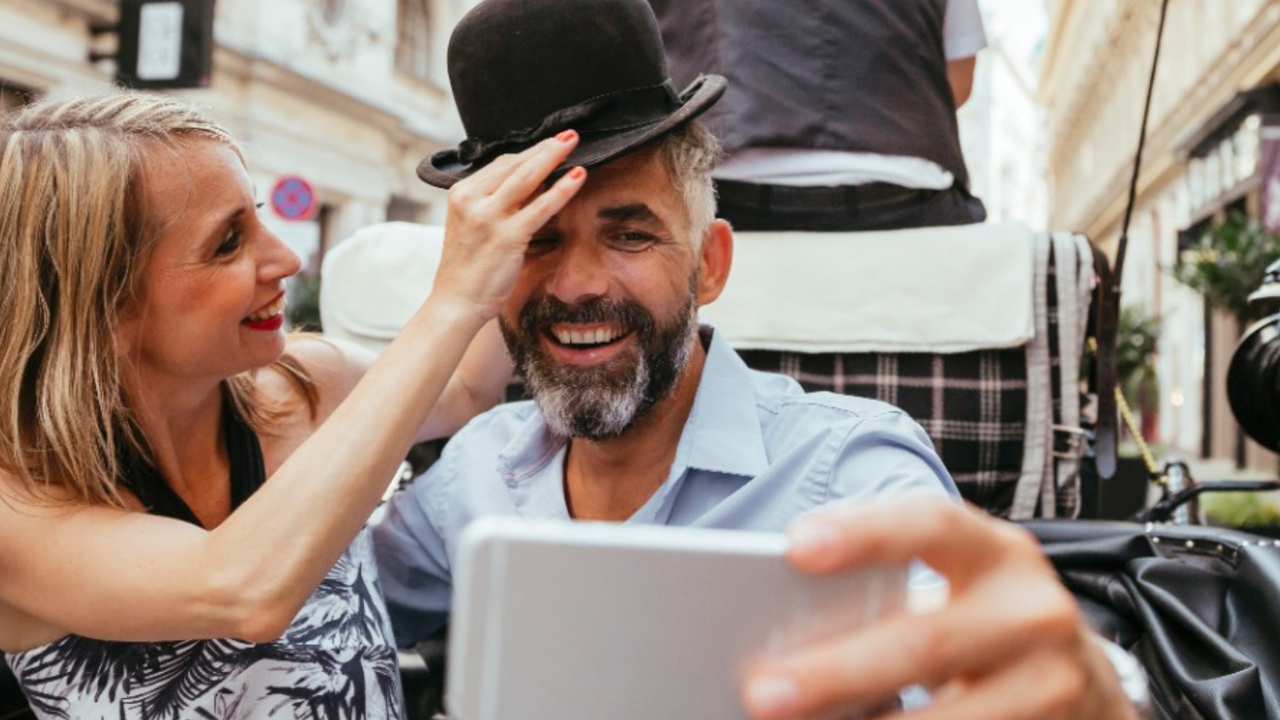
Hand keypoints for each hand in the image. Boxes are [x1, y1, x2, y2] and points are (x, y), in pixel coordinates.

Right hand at [431, 131, 586, 319]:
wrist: (455, 302)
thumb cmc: (468, 268)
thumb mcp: (475, 226)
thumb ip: (499, 204)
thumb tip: (536, 183)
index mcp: (462, 194)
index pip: (500, 164)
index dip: (529, 153)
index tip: (550, 145)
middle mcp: (471, 200)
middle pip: (514, 164)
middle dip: (544, 147)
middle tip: (568, 135)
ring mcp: (488, 218)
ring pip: (527, 177)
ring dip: (553, 157)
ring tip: (574, 143)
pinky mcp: (506, 237)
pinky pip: (540, 207)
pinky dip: (562, 190)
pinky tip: (578, 177)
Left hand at [742, 497, 1139, 719]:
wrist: (1081, 683)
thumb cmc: (981, 622)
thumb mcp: (955, 589)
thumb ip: (891, 597)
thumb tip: (782, 636)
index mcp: (996, 553)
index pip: (930, 524)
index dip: (865, 533)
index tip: (794, 547)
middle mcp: (1033, 612)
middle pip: (925, 643)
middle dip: (836, 673)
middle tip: (761, 692)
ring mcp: (1053, 684)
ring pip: (951, 719)